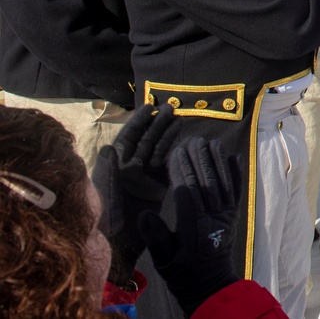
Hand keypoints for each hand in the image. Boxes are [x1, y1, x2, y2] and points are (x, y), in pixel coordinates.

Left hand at [92, 104, 178, 284]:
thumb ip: (107, 171)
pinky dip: (175, 153)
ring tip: (180, 119)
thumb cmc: (106, 219)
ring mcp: (144, 178)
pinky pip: (167, 167)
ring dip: (168, 134)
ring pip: (158, 150)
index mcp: (115, 166)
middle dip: (158, 123)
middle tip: (172, 108)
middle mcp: (129, 168)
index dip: (139, 121)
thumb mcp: (103, 194)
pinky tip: (184, 141)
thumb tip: (109, 146)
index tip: (150, 106)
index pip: (128, 137)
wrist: (117, 245)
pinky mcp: (157, 189)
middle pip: (145, 140)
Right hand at [139, 138, 242, 316]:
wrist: (211, 285)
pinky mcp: (234, 215)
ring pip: (224, 183)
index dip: (182, 170)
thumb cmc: (182, 272)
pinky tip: (234, 156)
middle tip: (192, 139)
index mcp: (194, 228)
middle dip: (199, 159)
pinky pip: (237, 191)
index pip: (188, 192)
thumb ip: (155, 238)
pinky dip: (236, 173)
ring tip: (210, 141)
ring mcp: (227, 216)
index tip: (176, 151)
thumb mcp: (163, 261)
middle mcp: (214, 218)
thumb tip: (144, 214)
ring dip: (217, 160)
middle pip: (207, 182)